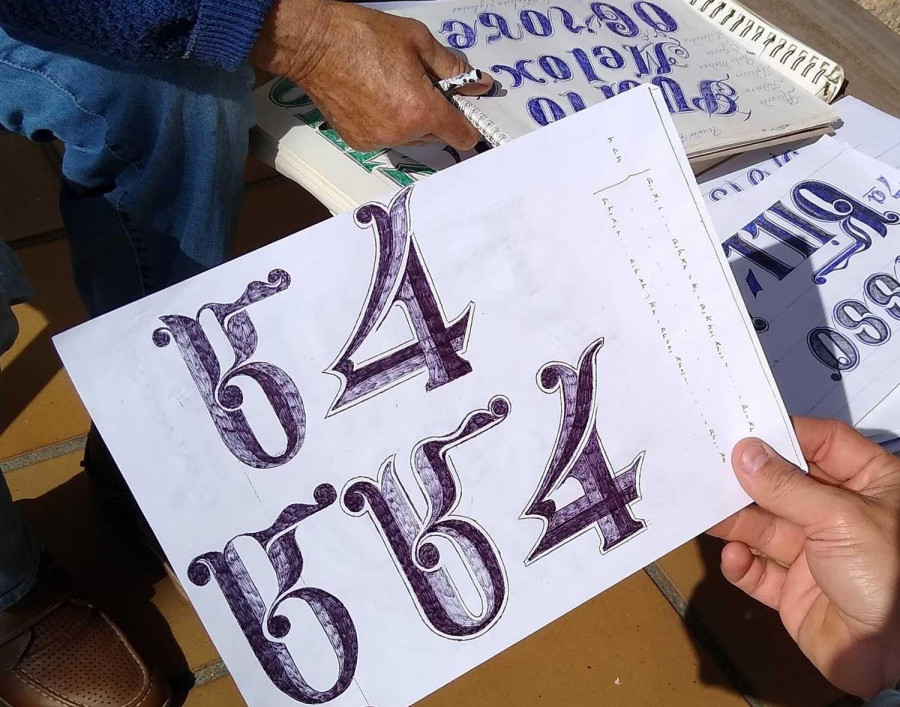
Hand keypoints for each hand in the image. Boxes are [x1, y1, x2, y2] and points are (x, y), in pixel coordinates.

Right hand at [249, 0, 493, 150]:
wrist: (314, 44)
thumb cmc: (365, 35)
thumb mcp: (418, 41)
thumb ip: (453, 68)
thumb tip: (480, 84)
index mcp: (421, 110)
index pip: (461, 135)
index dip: (468, 123)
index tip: (464, 109)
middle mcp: (402, 134)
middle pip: (437, 136)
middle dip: (438, 116)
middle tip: (424, 86)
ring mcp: (379, 141)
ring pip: (412, 139)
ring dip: (413, 121)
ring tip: (395, 89)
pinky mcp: (359, 142)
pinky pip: (388, 138)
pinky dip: (389, 123)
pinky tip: (376, 98)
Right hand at [709, 417, 899, 697]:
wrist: (895, 659)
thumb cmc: (889, 576)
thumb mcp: (840, 518)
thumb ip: (786, 485)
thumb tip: (744, 453)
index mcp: (871, 486)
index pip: (825, 444)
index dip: (787, 434)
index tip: (744, 429)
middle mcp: (841, 515)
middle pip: (785, 485)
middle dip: (749, 480)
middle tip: (709, 468)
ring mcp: (817, 554)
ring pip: (765, 528)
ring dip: (736, 521)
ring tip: (707, 513)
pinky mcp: (795, 591)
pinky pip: (759, 572)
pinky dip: (741, 565)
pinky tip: (733, 556)